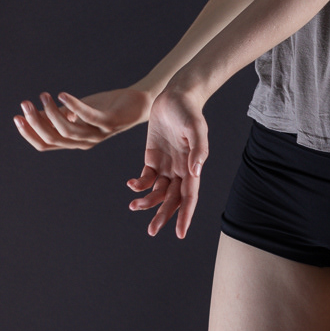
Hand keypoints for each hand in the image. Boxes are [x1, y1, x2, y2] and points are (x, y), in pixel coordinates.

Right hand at [14, 86, 151, 151]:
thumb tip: (30, 114)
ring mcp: (98, 133)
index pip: (46, 144)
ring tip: (43, 96)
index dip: (30, 133)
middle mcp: (85, 141)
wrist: (137, 103)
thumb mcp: (76, 111)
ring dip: (51, 113)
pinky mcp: (110, 121)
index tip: (16, 117)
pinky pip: (88, 116)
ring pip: (68, 130)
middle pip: (54, 138)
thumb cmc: (105, 106)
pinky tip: (61, 95)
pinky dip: (73, 106)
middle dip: (35, 122)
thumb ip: (56, 115)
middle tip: (24, 104)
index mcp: (75, 140)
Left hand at [126, 81, 208, 238]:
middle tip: (151, 232)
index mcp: (192, 167)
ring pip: (157, 192)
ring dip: (147, 202)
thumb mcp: (196, 128)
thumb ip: (198, 150)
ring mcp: (166, 165)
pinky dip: (138, 185)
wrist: (175, 96)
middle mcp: (180, 170)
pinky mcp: (152, 158)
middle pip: (172, 200)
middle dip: (162, 216)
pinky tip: (131, 185)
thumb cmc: (188, 111)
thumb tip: (196, 173)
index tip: (180, 234)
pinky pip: (146, 178)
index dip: (185, 216)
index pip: (190, 197)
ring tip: (133, 206)